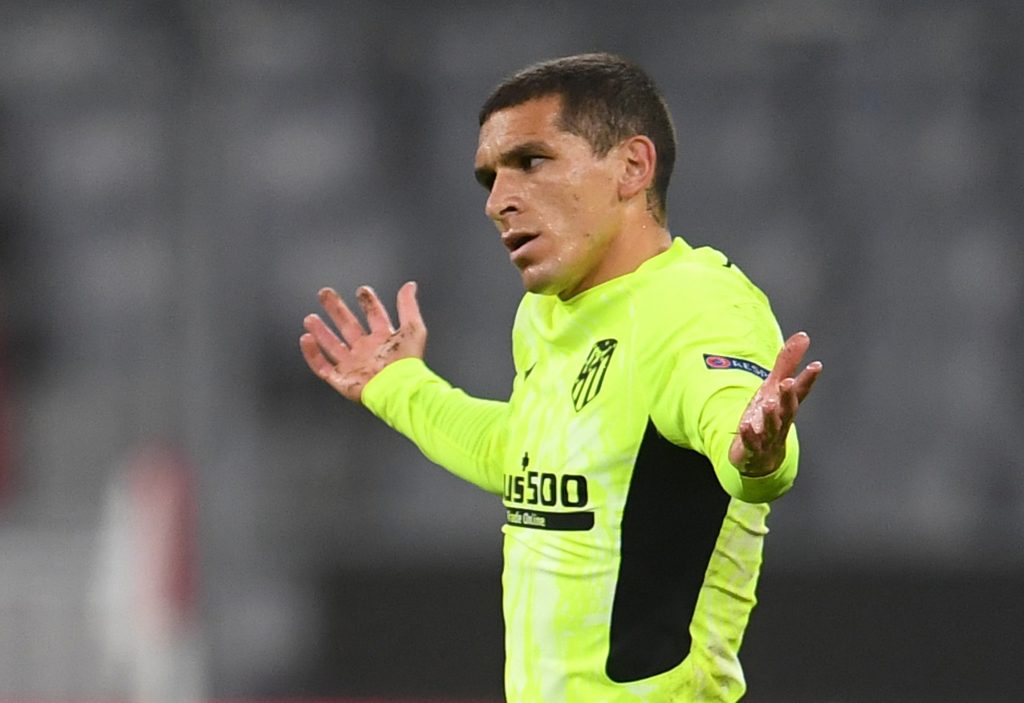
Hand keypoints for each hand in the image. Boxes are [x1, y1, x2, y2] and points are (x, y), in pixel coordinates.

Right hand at [300, 282, 425, 402]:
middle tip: (324, 294)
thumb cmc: (408, 362)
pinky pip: (322, 367)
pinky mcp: (342, 380)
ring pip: (333, 346)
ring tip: (310, 318)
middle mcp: (367, 352)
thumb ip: (408, 306)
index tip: (362, 290)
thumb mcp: (413, 328)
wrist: (398, 387)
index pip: (374, 316)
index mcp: (384, 340)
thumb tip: (410, 286)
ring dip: (321, 331)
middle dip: (337, 310)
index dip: (368, 303)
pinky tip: (306, 339)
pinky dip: (312, 354)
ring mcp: (354, 366)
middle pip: (348, 326)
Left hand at [728, 331, 821, 476]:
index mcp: (787, 405)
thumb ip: (787, 363)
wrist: (761, 457)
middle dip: (788, 396)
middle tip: (786, 383)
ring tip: (768, 404)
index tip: (816, 365)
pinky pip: (752, 443)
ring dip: (770, 416)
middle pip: (788, 409)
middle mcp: (781, 421)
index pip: (800, 391)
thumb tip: (803, 336)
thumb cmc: (769, 417)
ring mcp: (768, 436)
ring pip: (772, 427)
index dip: (808, 379)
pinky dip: (749, 435)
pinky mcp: (753, 448)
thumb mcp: (774, 387)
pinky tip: (745, 426)